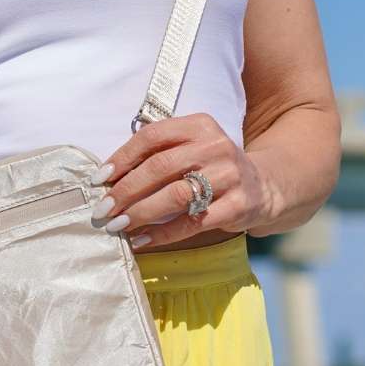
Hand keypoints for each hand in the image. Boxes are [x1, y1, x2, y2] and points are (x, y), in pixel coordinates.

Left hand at [88, 113, 270, 249]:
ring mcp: (230, 176)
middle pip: (160, 167)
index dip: (122, 158)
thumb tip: (109, 178)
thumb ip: (159, 153)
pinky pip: (192, 222)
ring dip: (141, 212)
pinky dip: (162, 233)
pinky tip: (142, 240)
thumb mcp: (193, 147)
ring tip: (118, 225)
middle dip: (126, 190)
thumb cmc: (213, 167)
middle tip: (104, 208)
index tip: (100, 179)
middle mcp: (216, 146)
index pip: (153, 137)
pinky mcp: (238, 206)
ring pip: (175, 195)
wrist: (264, 185)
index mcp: (200, 125)